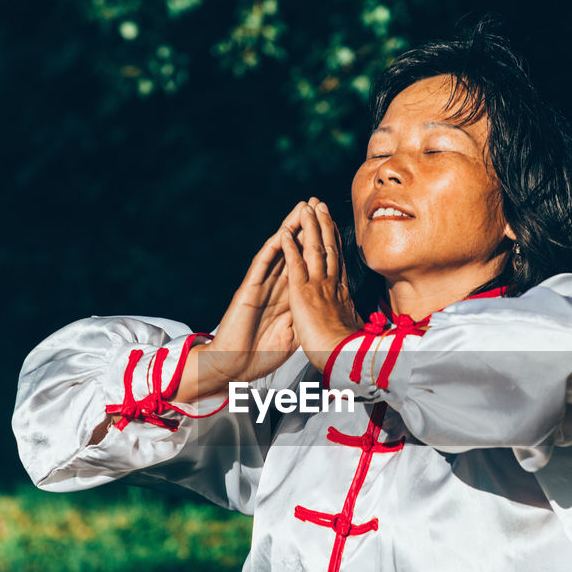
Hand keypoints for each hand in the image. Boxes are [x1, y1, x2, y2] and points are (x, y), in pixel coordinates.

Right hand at [177, 206, 307, 401]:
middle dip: (309, 227)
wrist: (235, 367)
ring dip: (292, 228)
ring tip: (304, 206)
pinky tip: (283, 232)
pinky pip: (263, 264)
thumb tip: (325, 315)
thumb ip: (306, 319)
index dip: (321, 246)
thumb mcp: (293, 335)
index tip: (336, 228)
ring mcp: (263, 285)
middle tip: (321, 204)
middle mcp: (277, 286)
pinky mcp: (249, 290)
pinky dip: (273, 248)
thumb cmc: (260, 354)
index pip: (308, 265)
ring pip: (281, 251)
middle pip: (297, 250)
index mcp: (289, 296)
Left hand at [281, 198, 363, 371]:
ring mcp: (318, 286)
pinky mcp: (302, 292)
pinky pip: (295, 264)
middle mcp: (332, 285)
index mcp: (342, 295)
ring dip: (310, 227)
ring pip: (314, 249)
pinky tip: (286, 230)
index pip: (338, 263)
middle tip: (320, 205)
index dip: (336, 242)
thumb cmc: (350, 350)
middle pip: (329, 249)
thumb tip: (371, 326)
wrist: (342, 356)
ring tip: (306, 207)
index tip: (334, 227)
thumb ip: (357, 322)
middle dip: (325, 225)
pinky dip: (291, 246)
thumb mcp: (356, 331)